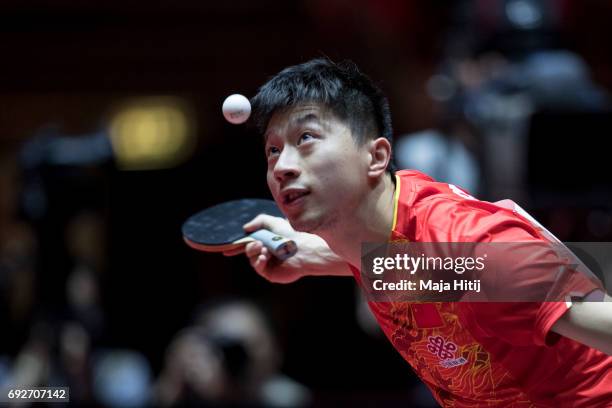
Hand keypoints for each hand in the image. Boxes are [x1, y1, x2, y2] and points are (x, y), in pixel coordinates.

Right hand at [223, 214, 349, 282]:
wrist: (304, 248)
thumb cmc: (292, 234)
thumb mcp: (273, 222)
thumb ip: (259, 221)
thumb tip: (245, 228)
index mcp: (267, 242)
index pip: (248, 244)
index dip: (237, 247)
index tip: (226, 249)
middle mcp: (267, 253)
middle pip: (248, 251)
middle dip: (249, 247)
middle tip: (258, 243)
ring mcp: (269, 264)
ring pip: (252, 259)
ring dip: (255, 252)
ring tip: (265, 248)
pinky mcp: (272, 274)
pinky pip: (258, 268)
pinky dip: (258, 261)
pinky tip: (265, 256)